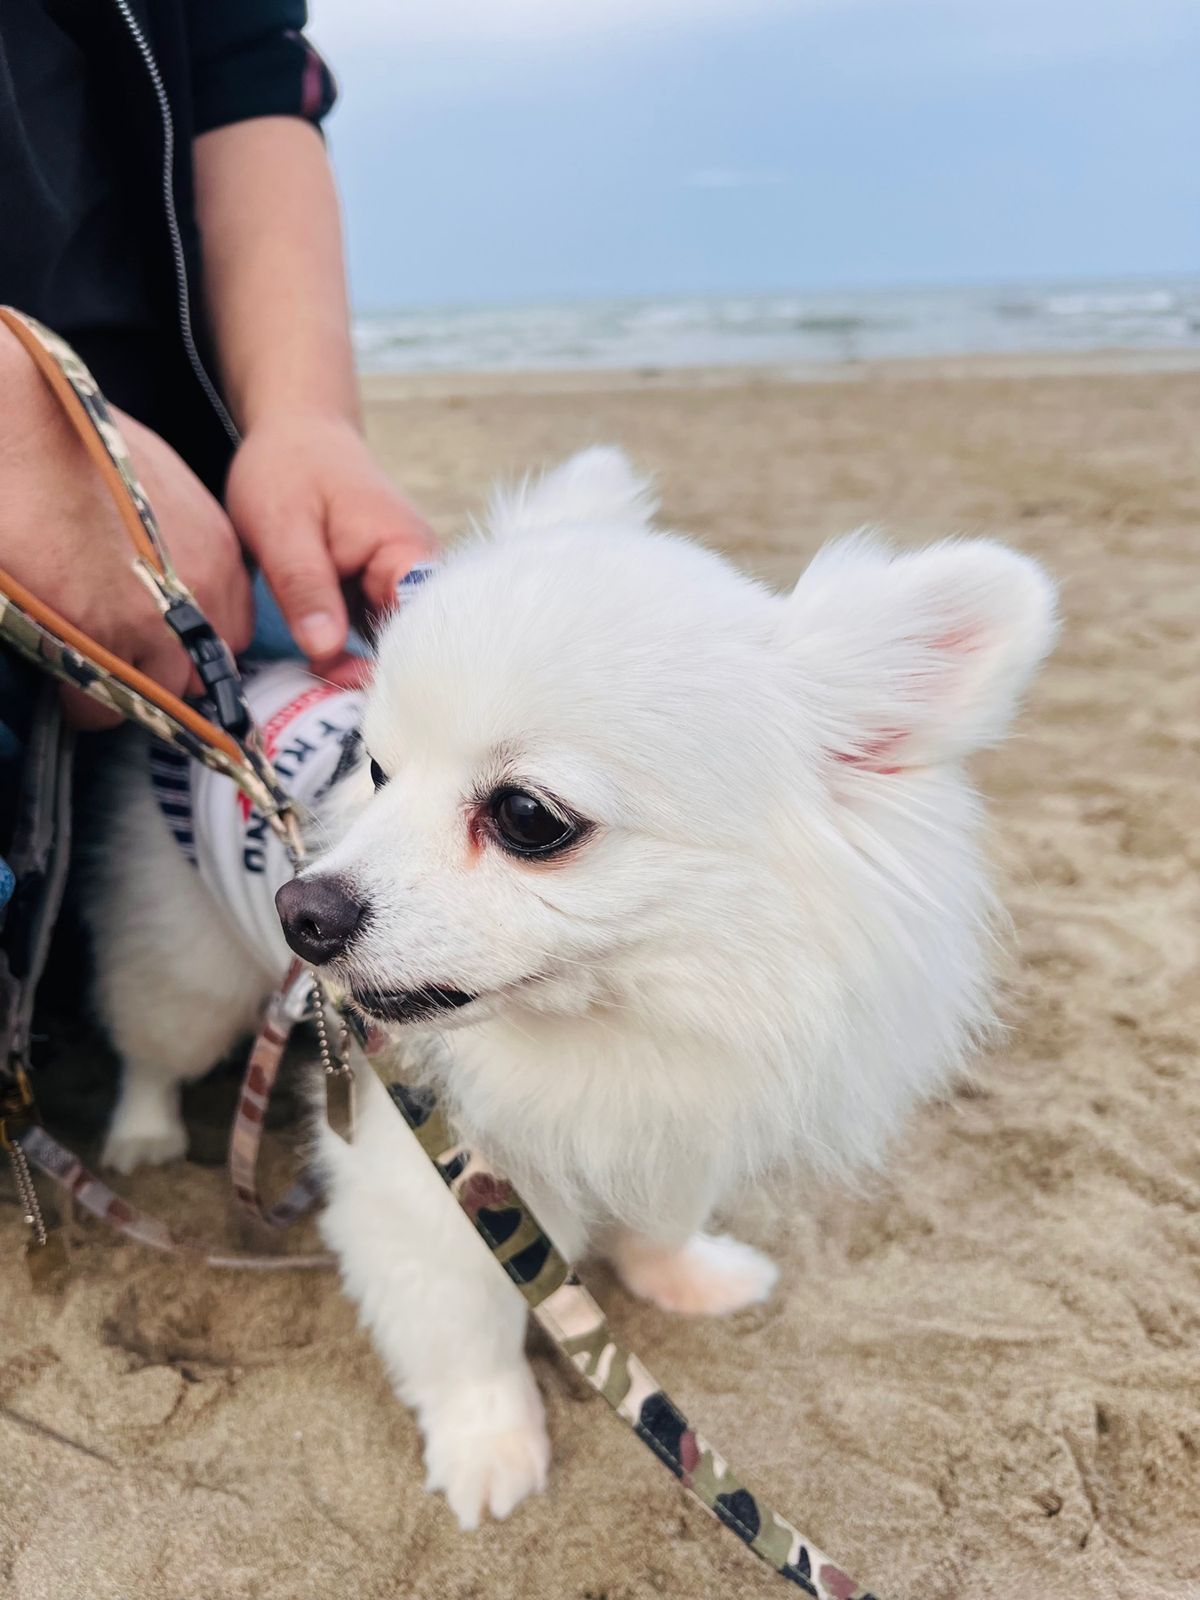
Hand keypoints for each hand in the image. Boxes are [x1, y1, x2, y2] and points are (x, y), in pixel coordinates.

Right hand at [0, 325, 252, 727]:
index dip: (189, 646)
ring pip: (154, 696)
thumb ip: (176, 544)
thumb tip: (159, 580)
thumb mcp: (156, 490)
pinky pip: (99, 705)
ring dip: (120, 687)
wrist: (27, 427)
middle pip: (198, 675)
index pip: (230, 636)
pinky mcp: (102, 638)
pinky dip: (78, 700)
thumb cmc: (76, 444)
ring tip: (82, 660)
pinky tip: (56, 669)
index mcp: (218, 557)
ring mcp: (156, 624)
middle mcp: (203, 596)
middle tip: (114, 653)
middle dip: (159, 671)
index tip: (154, 642)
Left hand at [225, 415, 435, 684]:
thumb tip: (326, 650)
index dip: (392, 667)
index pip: (421, 626)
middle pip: (413, 646)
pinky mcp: (380, 595)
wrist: (295, 434)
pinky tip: (320, 674)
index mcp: (407, 551)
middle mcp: (418, 573)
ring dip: (359, 673)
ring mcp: (400, 587)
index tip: (346, 692)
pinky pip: (374, 638)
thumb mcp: (282, 528)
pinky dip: (349, 657)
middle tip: (319, 701)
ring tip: (316, 693)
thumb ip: (305, 588)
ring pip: (392, 648)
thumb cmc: (289, 468)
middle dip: (372, 679)